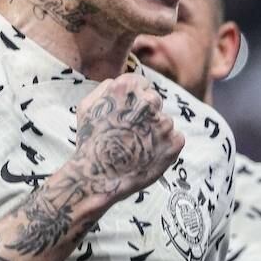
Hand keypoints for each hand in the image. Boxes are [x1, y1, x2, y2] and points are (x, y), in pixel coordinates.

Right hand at [63, 73, 184, 202]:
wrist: (98, 177)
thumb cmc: (89, 142)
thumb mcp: (86, 106)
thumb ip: (105, 88)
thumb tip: (119, 82)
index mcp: (128, 87)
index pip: (141, 84)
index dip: (134, 100)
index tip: (128, 114)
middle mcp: (149, 100)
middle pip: (154, 101)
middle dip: (145, 115)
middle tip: (131, 134)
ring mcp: (164, 122)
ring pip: (164, 122)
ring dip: (154, 132)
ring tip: (136, 148)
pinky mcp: (174, 142)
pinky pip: (175, 139)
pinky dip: (164, 147)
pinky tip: (148, 156)